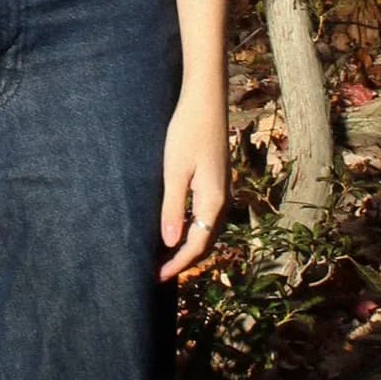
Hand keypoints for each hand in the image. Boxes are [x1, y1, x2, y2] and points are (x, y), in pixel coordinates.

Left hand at [158, 87, 228, 279]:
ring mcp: (222, 191)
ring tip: (167, 256)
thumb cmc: (187, 132)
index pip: (197, 246)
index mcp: (212, 202)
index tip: (158, 278)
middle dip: (185, 260)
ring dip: (191, 246)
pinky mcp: (216, 181)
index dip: (178, 264)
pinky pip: (207, 217)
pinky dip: (194, 230)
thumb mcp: (174, 172)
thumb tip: (170, 242)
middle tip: (160, 273)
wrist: (206, 101)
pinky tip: (178, 227)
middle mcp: (222, 200)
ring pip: (209, 230)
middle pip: (206, 242)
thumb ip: (172, 208)